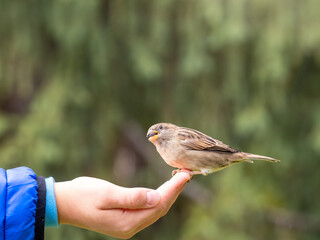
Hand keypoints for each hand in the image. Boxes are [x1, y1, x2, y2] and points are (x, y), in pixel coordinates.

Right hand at [54, 172, 190, 238]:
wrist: (64, 203)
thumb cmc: (82, 196)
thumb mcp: (106, 194)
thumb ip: (132, 197)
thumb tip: (156, 196)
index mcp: (127, 223)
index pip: (158, 204)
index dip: (174, 189)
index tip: (185, 174)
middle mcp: (130, 227)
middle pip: (160, 208)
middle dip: (175, 191)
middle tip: (187, 173)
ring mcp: (127, 224)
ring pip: (155, 209)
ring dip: (168, 193)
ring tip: (179, 178)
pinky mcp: (124, 218)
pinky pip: (147, 208)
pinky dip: (158, 197)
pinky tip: (163, 188)